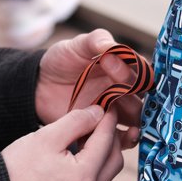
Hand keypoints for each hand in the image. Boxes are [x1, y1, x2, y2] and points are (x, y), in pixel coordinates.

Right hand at [2, 105, 123, 180]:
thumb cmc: (18, 167)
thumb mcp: (47, 136)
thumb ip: (77, 121)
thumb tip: (99, 113)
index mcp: (84, 176)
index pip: (106, 141)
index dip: (108, 120)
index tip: (108, 106)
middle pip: (114, 160)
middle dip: (110, 137)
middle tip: (99, 119)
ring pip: (105, 172)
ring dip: (102, 152)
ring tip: (86, 134)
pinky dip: (93, 165)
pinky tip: (79, 152)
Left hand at [36, 29, 141, 143]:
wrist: (40, 86)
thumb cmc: (62, 61)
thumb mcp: (76, 46)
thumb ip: (95, 41)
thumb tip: (110, 45)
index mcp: (122, 68)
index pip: (140, 69)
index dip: (133, 68)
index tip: (111, 61)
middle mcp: (124, 90)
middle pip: (141, 96)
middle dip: (133, 93)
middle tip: (117, 89)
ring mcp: (115, 111)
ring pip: (136, 117)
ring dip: (136, 119)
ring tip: (126, 117)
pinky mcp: (104, 129)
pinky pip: (121, 138)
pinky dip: (127, 139)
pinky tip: (127, 135)